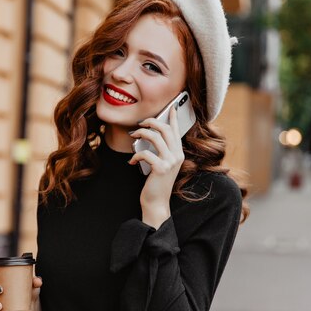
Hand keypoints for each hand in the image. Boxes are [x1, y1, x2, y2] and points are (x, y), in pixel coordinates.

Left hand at [129, 106, 183, 227]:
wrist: (156, 203)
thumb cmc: (156, 183)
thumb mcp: (161, 164)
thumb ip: (160, 151)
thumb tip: (148, 134)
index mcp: (178, 153)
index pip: (176, 131)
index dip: (173, 118)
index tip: (171, 107)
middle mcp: (177, 155)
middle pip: (165, 129)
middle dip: (151, 122)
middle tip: (140, 124)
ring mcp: (170, 162)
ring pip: (155, 137)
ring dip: (141, 134)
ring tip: (133, 136)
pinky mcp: (161, 168)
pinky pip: (145, 153)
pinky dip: (135, 155)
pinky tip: (131, 162)